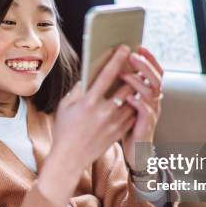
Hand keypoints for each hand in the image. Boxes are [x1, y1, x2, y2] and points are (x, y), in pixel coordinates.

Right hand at [38, 45, 136, 206]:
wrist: (70, 158)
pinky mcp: (119, 132)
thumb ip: (78, 89)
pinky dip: (136, 103)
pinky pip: (133, 114)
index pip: (106, 76)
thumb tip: (89, 75)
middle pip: (125, 86)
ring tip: (141, 76)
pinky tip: (137, 95)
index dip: (117, 59)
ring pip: (132, 100)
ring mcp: (113, 123)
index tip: (124, 48)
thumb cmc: (64, 130)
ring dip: (138, 87)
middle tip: (138, 60)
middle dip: (133, 71)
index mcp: (88, 102)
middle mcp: (103, 112)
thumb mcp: (65, 106)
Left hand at [118, 46, 163, 171]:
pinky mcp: (146, 124)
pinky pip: (145, 110)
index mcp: (150, 92)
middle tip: (132, 56)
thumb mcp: (125, 102)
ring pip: (151, 92)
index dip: (150, 59)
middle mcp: (155, 100)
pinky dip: (138, 101)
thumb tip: (107, 67)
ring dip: (137, 81)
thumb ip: (121, 87)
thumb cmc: (125, 123)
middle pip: (156, 78)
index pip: (155, 71)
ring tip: (124, 73)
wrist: (134, 150)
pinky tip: (128, 96)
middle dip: (145, 65)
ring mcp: (152, 112)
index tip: (139, 46)